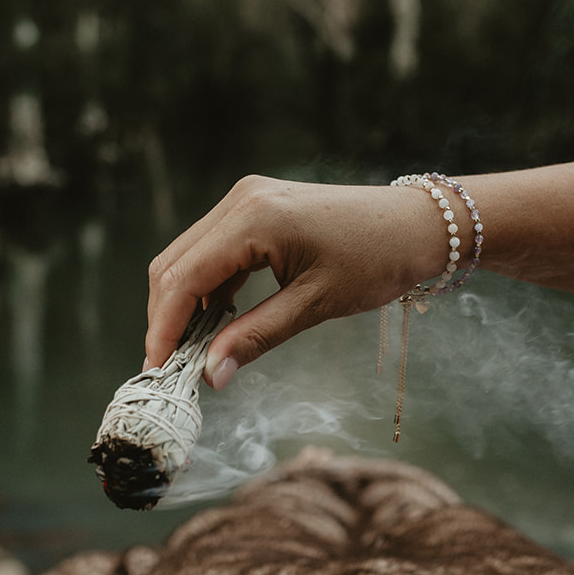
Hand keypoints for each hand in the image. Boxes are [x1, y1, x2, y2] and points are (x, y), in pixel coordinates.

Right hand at [145, 176, 451, 385]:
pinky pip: (214, 250)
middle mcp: (240, 200)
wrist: (416, 224)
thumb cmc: (376, 260)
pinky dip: (207, 287)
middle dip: (166, 318)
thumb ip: (256, 337)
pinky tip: (217, 322)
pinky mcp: (255, 207)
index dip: (163, 328)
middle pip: (175, 264)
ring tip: (192, 352)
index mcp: (253, 218)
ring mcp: (246, 199)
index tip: (157, 371)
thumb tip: (210, 375)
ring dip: (184, 304)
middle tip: (171, 369)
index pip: (183, 278)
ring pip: (189, 257)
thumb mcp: (315, 305)